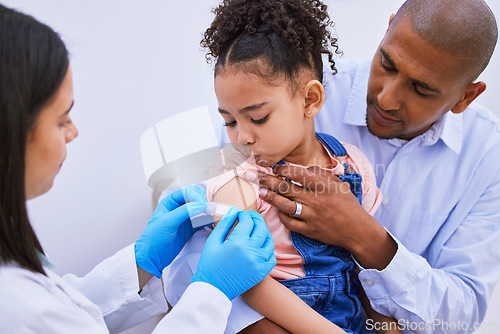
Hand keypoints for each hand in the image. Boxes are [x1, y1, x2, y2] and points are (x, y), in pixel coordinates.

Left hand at [135, 185, 206, 277]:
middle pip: (196, 198)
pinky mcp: (190, 229)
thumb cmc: (154, 238)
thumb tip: (202, 204)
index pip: (187, 192)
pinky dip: (209, 220)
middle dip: (205, 201)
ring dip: (209, 210)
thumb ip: (184, 212)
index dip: (197, 195)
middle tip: (212, 207)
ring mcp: (185, 218)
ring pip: (201, 209)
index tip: (205, 203)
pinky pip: (202, 221)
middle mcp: (178, 208)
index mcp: (170, 202)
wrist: (152, 258)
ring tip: (215, 213)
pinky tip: (214, 221)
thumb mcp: (167, 222)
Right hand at [192, 208, 275, 299]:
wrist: (214, 289)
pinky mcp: (262, 272)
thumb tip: (234, 210)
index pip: (247, 221)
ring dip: (263, 232)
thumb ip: (224, 224)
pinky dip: (268, 248)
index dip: (244, 214)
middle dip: (256, 219)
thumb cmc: (210, 265)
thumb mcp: (213, 242)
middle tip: (250, 217)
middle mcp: (251, 251)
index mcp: (237, 242)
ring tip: (256, 229)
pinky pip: (271, 256)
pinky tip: (260, 244)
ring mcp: (259, 262)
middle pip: (261, 228)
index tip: (240, 214)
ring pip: (269, 240)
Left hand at [248, 165, 396, 269]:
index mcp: (324, 186)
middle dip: (267, 180)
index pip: (298, 174)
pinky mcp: (309, 230)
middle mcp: (316, 200)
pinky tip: (276, 208)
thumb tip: (300, 168)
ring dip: (270, 197)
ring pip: (285, 205)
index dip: (282, 169)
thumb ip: (319, 174)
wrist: (357, 230)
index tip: (274, 168)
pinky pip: (289, 222)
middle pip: (286, 188)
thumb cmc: (347, 204)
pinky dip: (281, 214)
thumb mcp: (338, 184)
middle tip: (253, 175)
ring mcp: (311, 216)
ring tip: (260, 190)